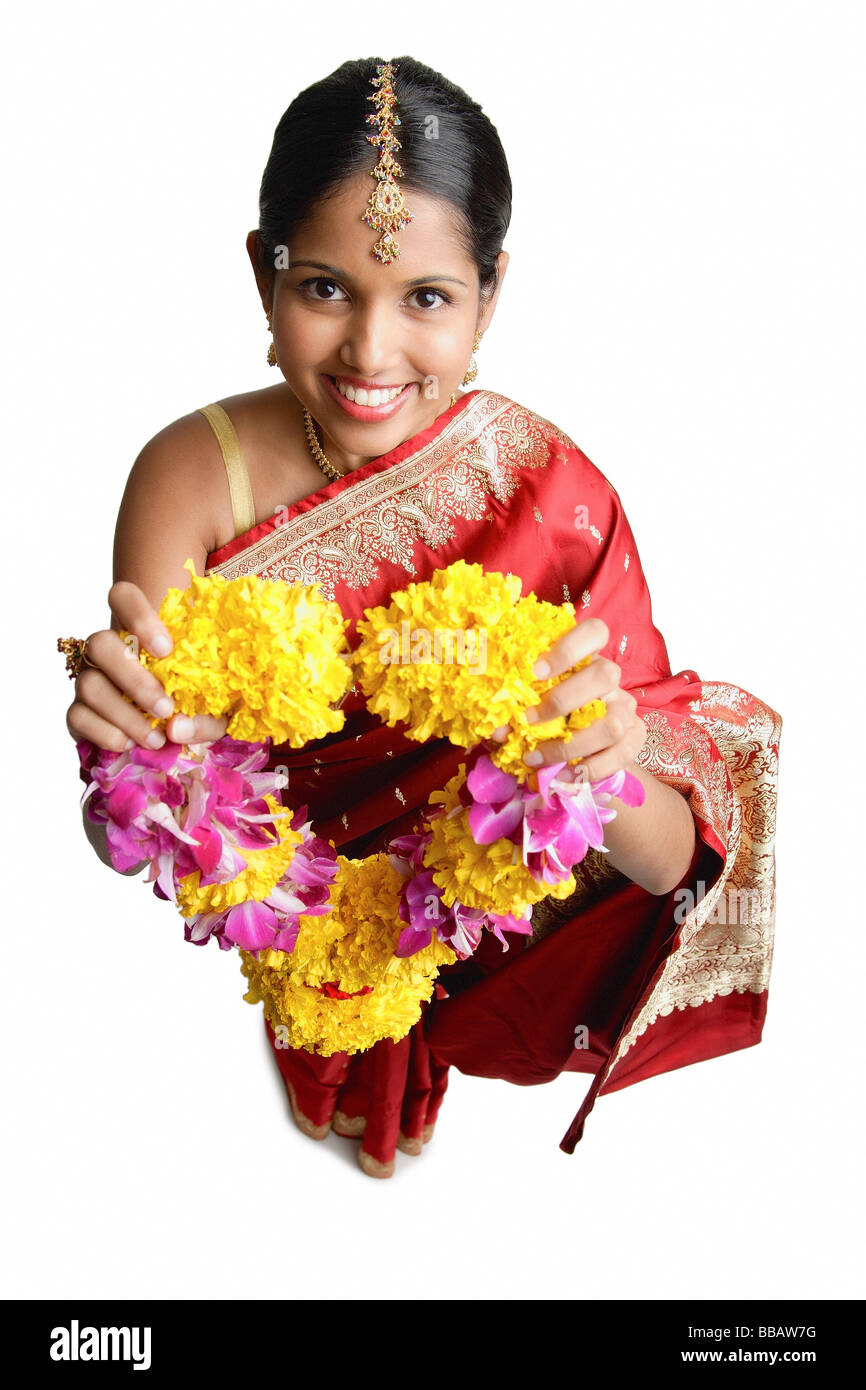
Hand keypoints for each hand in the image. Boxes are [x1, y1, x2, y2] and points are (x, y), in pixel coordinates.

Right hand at [65, 580, 227, 753]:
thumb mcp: (218, 713)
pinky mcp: (79, 712)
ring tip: (155, 737)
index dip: (138, 616)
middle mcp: (110, 651)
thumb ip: (206, 718)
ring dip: (124, 714)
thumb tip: (176, 727)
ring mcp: (90, 680)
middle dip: (133, 678)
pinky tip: (130, 744)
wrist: (173, 741)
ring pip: (89, 684)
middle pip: (100, 643)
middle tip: (165, 707)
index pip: (123, 597)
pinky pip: (78, 717)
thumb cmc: (199, 709)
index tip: (166, 650)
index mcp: (143, 634)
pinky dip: (106, 734)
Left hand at [490, 617, 646, 780]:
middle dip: (563, 700)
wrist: (576, 744)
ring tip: (536, 758)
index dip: (568, 647)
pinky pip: (621, 754)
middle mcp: (609, 677)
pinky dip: (589, 770)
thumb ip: (510, 709)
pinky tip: (562, 777)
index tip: (535, 671)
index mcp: (583, 656)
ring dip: (570, 745)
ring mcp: (624, 707)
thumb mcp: (524, 703)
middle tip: (528, 720)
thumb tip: (498, 729)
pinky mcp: (634, 737)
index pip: (594, 631)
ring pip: (613, 722)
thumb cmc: (542, 713)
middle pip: (605, 674)